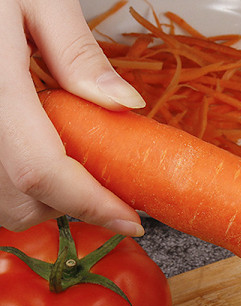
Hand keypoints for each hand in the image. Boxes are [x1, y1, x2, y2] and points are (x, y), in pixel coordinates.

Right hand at [0, 0, 145, 235]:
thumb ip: (76, 53)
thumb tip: (126, 104)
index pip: (40, 171)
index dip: (90, 205)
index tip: (131, 221)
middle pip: (22, 200)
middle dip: (72, 202)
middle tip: (103, 180)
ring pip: (4, 205)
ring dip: (44, 198)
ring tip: (68, 162)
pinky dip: (20, 187)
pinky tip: (36, 156)